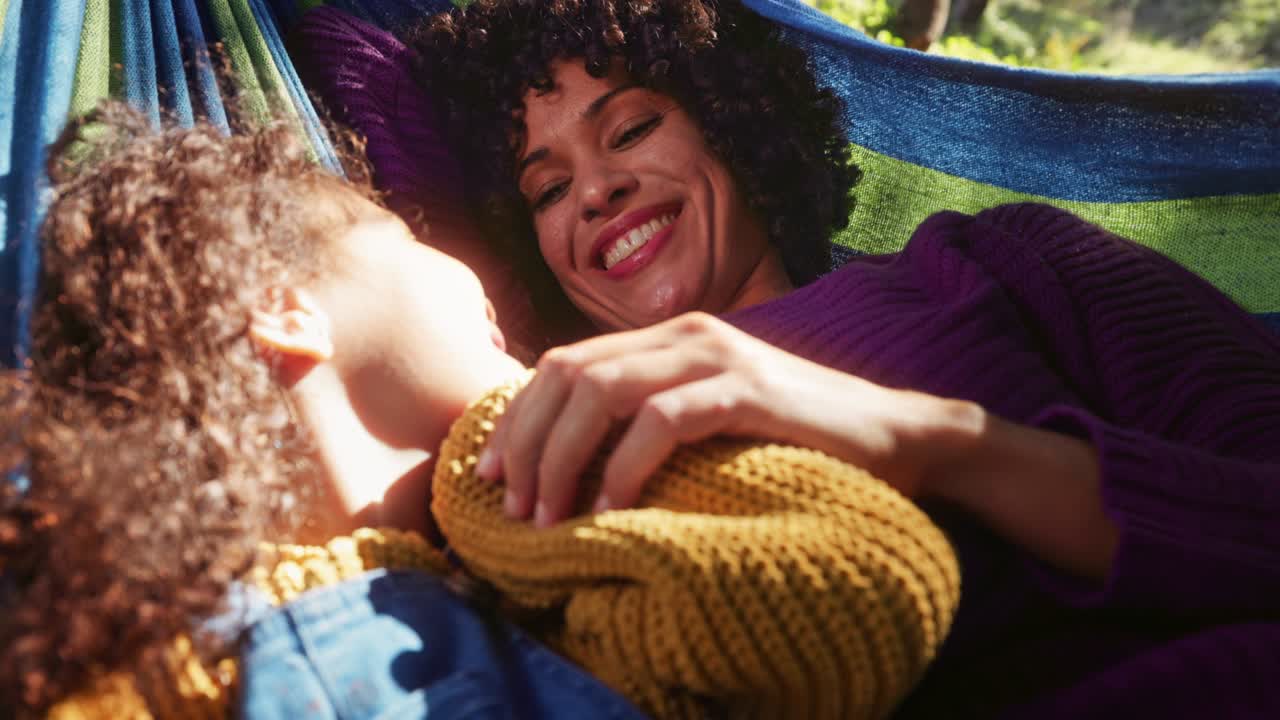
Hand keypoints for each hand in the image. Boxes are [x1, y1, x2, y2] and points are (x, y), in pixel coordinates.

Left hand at [478, 312, 981, 526]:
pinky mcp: (748, 389)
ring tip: (548, 516)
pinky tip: (609, 507)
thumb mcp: (709, 419)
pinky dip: (623, 465)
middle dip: (524, 442)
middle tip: (509, 504)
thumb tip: (576, 460)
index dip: (516, 417)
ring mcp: (717, 356)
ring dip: (561, 458)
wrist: (896, 435)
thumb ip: (651, 418)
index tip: (491, 475)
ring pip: (601, 393)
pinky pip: (662, 420)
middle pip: (567, 374)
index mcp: (666, 336)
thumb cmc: (796, 440)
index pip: (563, 363)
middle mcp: (683, 333)